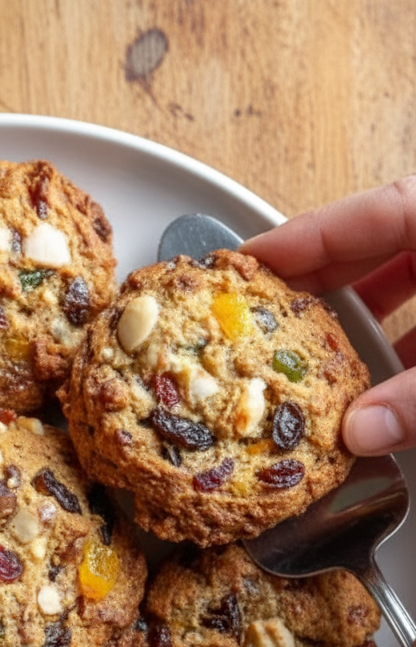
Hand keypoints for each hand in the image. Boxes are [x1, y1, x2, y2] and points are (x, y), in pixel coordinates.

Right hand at [242, 176, 415, 456]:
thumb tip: (359, 433)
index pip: (366, 213)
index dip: (302, 239)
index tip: (247, 264)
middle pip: (382, 245)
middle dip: (325, 283)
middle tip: (268, 316)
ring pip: (412, 283)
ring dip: (371, 324)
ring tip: (322, 361)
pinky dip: (411, 349)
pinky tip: (390, 388)